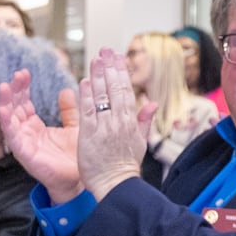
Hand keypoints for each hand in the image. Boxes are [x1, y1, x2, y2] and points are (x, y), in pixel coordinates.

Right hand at [0, 68, 82, 200]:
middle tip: (17, 74)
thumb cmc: (75, 156)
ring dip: (5, 103)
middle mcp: (26, 133)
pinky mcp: (24, 154)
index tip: (24, 72)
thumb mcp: (73, 127)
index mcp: (35, 126)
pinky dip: (7, 123)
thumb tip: (67, 90)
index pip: (24, 102)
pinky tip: (4, 110)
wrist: (79, 179)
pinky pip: (12, 137)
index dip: (22, 88)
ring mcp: (23, 143)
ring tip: (3, 87)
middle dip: (13, 90)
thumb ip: (69, 110)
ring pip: (9, 119)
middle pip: (14, 107)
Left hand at [76, 49, 157, 200]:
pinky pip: (88, 111)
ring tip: (95, 59)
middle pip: (114, 89)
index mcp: (131, 121)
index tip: (116, 57)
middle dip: (109, 68)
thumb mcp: (140, 141)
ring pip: (101, 96)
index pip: (126, 90)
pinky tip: (84, 82)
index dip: (120, 72)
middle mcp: (118, 121)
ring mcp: (104, 127)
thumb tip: (151, 103)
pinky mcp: (89, 135)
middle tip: (105, 50)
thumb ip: (144, 120)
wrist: (116, 185)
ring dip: (97, 76)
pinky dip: (86, 96)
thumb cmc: (126, 165)